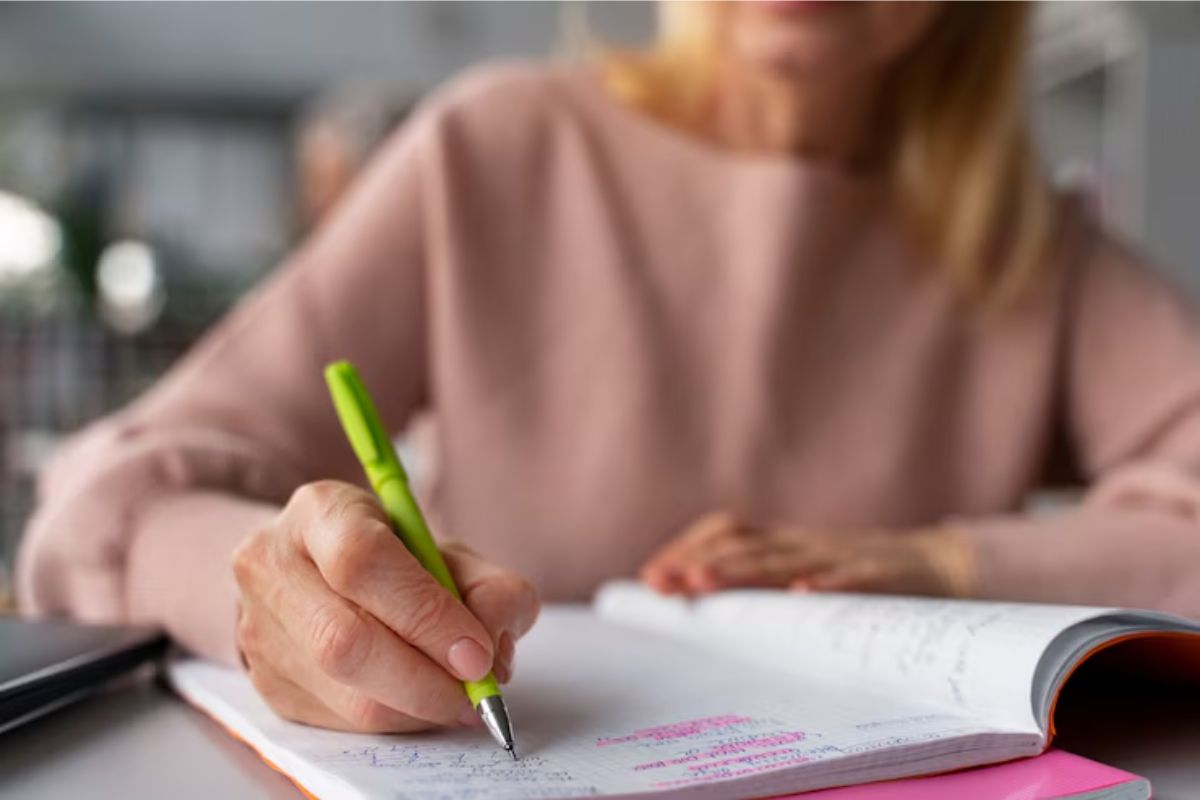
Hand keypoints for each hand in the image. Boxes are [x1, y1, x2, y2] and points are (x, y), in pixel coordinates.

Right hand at [232, 480, 539, 732]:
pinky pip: (338, 722)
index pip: (362, 562)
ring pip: (342, 692)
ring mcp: (257, 628)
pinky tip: (421, 703)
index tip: (478, 653)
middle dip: (425, 679)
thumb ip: (488, 589)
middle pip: (342, 640)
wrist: (319, 572)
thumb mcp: (449, 551)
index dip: (425, 614)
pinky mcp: (263, 682)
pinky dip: (396, 720)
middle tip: (478, 693)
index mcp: (318, 510)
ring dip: (417, 708)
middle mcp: (270, 566)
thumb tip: (492, 651)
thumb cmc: (396, 559)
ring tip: (460, 699)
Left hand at [639, 512, 974, 596]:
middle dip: (697, 563)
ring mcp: (842, 557)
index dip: (688, 549)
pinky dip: (829, 583)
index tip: (650, 576)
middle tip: (659, 582)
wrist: (940, 567)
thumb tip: (697, 597)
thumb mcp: (804, 573)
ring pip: (787, 560)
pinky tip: (804, 593)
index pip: (726, 534)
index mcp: (785, 543)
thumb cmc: (860, 577)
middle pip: (745, 547)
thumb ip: (759, 582)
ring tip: (704, 582)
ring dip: (742, 570)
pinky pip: (856, 578)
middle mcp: (806, 544)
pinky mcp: (883, 576)